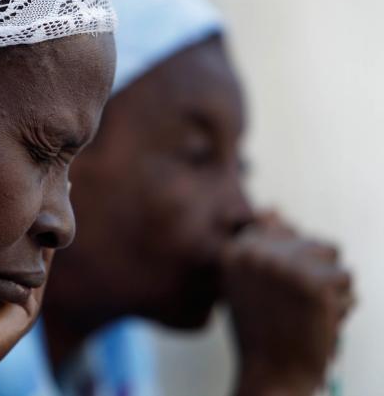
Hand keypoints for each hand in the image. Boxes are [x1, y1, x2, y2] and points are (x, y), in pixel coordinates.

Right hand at [222, 212, 353, 395]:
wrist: (272, 373)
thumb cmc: (262, 329)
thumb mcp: (247, 281)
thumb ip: (257, 244)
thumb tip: (272, 209)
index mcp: (234, 251)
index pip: (278, 226)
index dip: (286, 260)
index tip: (274, 290)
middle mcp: (255, 253)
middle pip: (310, 241)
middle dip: (310, 272)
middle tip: (290, 305)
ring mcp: (285, 266)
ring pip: (331, 256)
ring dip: (328, 285)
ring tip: (305, 310)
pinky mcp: (315, 284)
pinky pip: (347, 281)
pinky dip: (341, 303)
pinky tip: (318, 321)